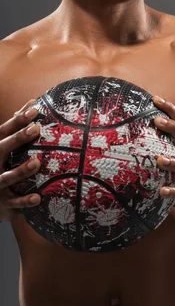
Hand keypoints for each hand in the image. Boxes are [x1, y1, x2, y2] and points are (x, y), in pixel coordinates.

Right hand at [0, 99, 41, 221]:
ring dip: (21, 171)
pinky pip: (13, 203)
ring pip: (6, 178)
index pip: (3, 131)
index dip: (17, 120)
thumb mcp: (1, 145)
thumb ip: (15, 127)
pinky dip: (24, 201)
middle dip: (18, 139)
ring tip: (37, 163)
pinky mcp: (1, 203)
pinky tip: (38, 198)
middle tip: (36, 129)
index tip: (34, 109)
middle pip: (1, 149)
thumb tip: (31, 102)